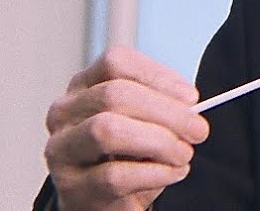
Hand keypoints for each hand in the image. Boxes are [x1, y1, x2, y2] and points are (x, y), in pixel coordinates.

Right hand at [44, 46, 209, 210]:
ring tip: (183, 154)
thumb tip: (189, 106)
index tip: (190, 96)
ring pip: (108, 130)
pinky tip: (172, 173)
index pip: (116, 62)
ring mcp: (62, 150)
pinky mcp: (72, 188)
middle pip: (115, 95)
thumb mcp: (142, 121)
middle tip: (198, 129)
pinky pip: (115, 175)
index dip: (157, 75)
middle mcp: (65, 113)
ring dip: (159, 141)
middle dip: (167, 112)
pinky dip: (154, 173)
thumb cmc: (125, 155)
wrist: (104, 202)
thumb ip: (160, 106)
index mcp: (84, 87)